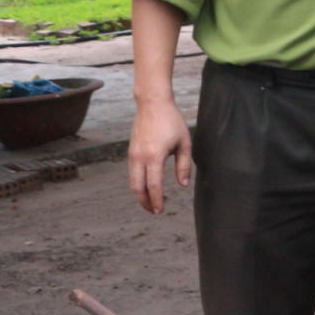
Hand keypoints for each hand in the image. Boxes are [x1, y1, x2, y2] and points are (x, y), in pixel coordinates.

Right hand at [128, 98, 191, 213]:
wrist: (152, 104)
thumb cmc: (172, 122)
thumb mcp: (184, 143)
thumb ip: (183, 165)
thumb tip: (183, 185)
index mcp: (154, 156)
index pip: (153, 185)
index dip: (156, 200)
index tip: (160, 210)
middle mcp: (140, 157)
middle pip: (137, 188)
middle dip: (145, 202)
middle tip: (154, 211)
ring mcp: (132, 154)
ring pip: (132, 182)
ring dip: (140, 194)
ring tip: (151, 202)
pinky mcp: (131, 152)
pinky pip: (132, 173)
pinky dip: (138, 183)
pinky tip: (148, 186)